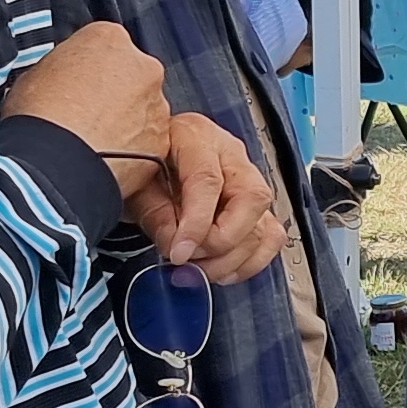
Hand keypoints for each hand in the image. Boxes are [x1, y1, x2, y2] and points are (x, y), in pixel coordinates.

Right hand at [6, 21, 169, 179]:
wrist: (54, 162)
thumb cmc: (39, 117)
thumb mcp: (34, 74)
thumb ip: (60, 69)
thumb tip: (58, 81)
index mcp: (109, 38)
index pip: (104, 46)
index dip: (87, 69)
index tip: (77, 84)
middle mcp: (142, 67)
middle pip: (132, 76)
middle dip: (113, 94)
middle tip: (86, 115)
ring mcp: (156, 105)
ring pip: (144, 110)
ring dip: (125, 123)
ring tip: (93, 142)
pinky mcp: (162, 141)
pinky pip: (149, 143)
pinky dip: (133, 151)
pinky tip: (106, 160)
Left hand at [153, 108, 283, 279]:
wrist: (145, 155)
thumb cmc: (141, 162)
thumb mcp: (136, 182)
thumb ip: (154, 212)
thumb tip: (175, 244)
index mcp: (196, 137)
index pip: (208, 181)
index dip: (196, 223)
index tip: (179, 253)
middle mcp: (230, 154)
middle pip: (251, 199)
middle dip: (221, 241)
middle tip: (191, 261)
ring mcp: (248, 180)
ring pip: (265, 223)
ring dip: (234, 258)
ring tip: (201, 270)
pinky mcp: (254, 206)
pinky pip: (271, 237)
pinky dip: (250, 262)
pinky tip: (223, 270)